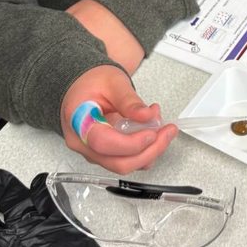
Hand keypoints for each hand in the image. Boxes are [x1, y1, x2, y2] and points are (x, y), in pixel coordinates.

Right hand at [60, 65, 177, 174]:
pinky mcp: (105, 154)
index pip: (103, 143)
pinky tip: (152, 131)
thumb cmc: (93, 82)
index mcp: (78, 121)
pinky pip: (127, 160)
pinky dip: (145, 149)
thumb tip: (147, 116)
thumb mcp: (114, 82)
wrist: (84, 85)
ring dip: (150, 150)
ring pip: (125, 164)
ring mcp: (93, 152)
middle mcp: (82, 143)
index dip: (131, 143)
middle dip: (149, 150)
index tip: (152, 132)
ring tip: (161, 126)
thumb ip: (130, 100)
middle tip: (167, 131)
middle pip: (118, 162)